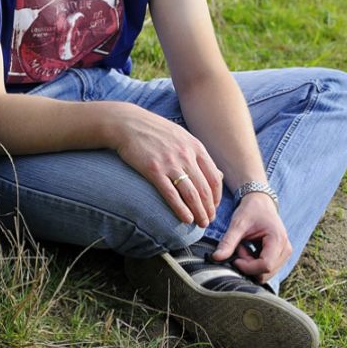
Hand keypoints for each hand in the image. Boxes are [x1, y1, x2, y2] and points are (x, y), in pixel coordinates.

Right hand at [112, 104, 223, 226]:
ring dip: (198, 212)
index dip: (217, 196)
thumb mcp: (182, 136)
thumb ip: (198, 155)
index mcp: (195, 146)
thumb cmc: (155, 130)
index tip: (214, 207)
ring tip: (200, 223)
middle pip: (204, 189)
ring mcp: (170, 163)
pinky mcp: (154, 170)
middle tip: (209, 221)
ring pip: (191, 194)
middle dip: (209, 209)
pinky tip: (186, 219)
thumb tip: (218, 175)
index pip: (214, 177)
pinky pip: (171, 194)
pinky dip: (181, 209)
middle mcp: (186, 155)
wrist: (128, 123)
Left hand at [212, 192, 291, 282]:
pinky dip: (254, 264)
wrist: (260, 202)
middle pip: (266, 273)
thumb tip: (215, 258)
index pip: (265, 266)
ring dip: (251, 265)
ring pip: (265, 274)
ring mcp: (284, 254)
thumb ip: (228, 242)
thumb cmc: (250, 210)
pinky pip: (266, 270)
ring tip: (244, 247)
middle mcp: (285, 249)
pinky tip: (249, 249)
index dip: (247, 266)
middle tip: (239, 248)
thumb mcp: (237, 224)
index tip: (234, 257)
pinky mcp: (280, 257)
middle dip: (248, 265)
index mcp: (278, 239)